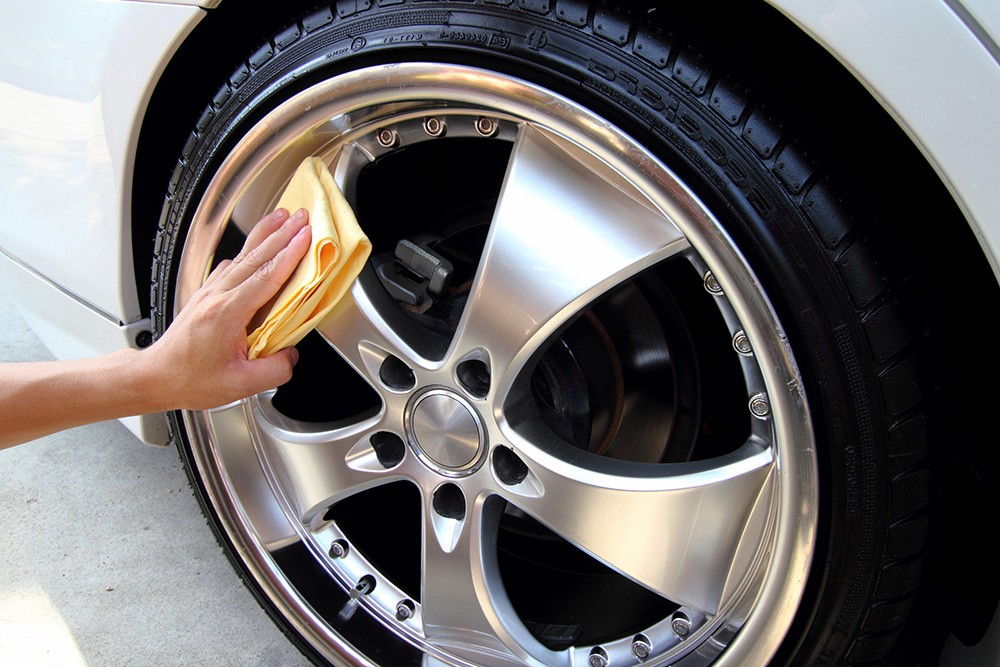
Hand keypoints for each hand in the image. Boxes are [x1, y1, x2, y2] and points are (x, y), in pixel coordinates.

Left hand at [141, 208, 311, 409]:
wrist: (156, 376)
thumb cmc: (190, 379)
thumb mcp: (240, 385)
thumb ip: (274, 370)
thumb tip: (291, 356)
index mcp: (227, 313)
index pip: (265, 277)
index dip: (289, 255)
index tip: (306, 237)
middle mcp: (217, 295)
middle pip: (255, 257)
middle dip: (282, 233)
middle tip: (302, 216)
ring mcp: (210, 291)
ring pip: (242, 255)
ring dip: (265, 234)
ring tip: (282, 217)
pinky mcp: (206, 294)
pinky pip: (231, 265)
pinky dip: (249, 251)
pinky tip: (256, 247)